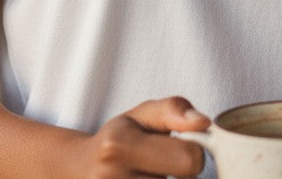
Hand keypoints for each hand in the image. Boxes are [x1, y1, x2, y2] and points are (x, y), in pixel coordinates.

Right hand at [78, 97, 208, 178]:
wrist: (78, 171)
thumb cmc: (118, 140)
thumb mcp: (141, 115)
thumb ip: (174, 110)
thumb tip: (203, 122)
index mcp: (119, 144)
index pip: (189, 158)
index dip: (194, 153)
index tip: (183, 147)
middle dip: (183, 176)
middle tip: (165, 167)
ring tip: (151, 178)